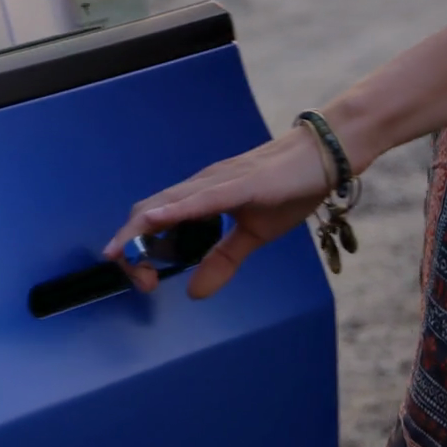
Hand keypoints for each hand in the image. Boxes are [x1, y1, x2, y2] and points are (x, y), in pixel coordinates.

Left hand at [104, 128, 333, 298]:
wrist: (324, 153)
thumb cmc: (290, 188)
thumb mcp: (255, 236)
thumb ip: (223, 261)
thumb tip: (194, 293)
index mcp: (200, 198)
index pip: (155, 221)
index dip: (137, 248)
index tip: (140, 278)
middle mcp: (200, 186)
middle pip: (150, 213)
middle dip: (131, 247)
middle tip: (134, 279)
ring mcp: (217, 181)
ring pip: (166, 204)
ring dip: (141, 233)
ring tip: (123, 256)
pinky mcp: (239, 183)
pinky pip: (201, 198)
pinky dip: (174, 210)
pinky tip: (155, 220)